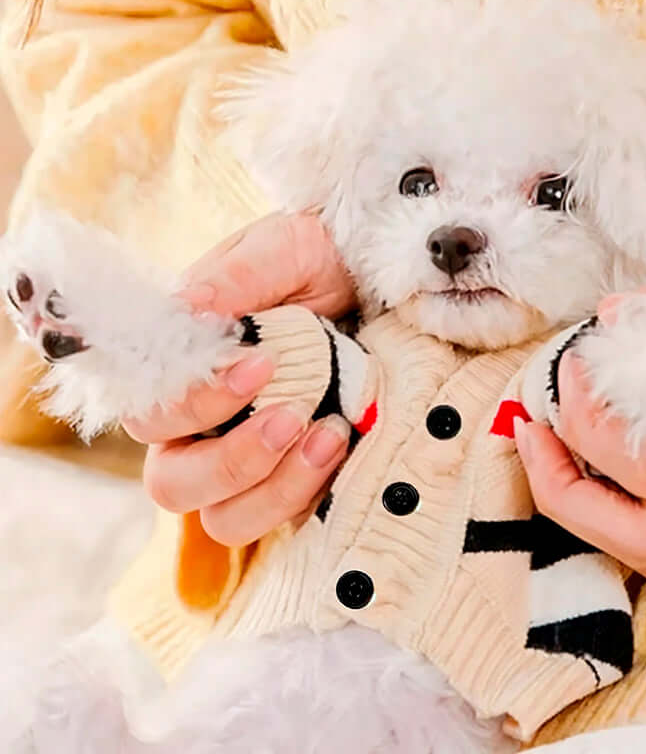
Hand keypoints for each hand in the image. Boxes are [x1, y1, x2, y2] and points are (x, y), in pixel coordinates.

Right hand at [123, 212, 356, 545]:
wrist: (367, 282)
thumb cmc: (310, 264)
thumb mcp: (280, 253)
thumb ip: (236, 278)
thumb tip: (185, 305)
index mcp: (182, 376)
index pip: (151, 415)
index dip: (195, 405)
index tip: (259, 364)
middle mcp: (201, 430)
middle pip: (173, 483)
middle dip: (232, 460)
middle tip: (291, 415)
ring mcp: (247, 462)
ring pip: (225, 518)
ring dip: (275, 488)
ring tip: (330, 435)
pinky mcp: (291, 481)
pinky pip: (284, 517)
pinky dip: (311, 492)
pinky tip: (344, 444)